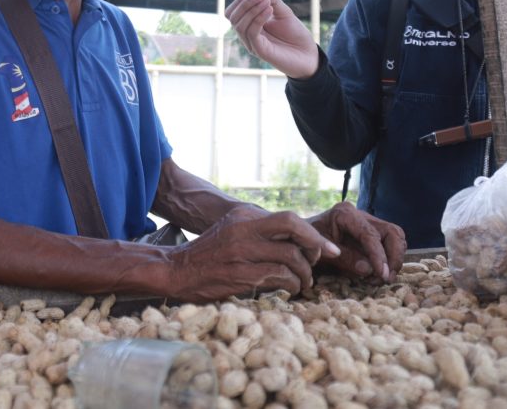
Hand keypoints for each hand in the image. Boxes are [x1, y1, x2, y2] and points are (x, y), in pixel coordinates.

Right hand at [167, 210, 340, 300]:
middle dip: (315, 247)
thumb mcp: (232, 230)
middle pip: (293, 229)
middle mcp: (244, 230)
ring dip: (304, 273)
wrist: (177, 270)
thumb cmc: (209, 254)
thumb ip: (259, 230)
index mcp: (243, 216)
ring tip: (303, 282)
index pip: (289, 219)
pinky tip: (290, 289)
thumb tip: (297, 239)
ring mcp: (242, 252)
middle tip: (318, 263)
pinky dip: (291, 284)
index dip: (313, 234)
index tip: (329, 249)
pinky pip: (280, 277)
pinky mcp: (240, 274)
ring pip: (291, 257)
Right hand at [224, 0, 318, 78]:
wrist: (307, 53)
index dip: (239, 0)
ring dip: (252, 10)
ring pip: (239, 25)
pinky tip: (269, 10)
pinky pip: (251, 33)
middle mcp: (247, 34)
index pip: (234, 12)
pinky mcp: (259, 50)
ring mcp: (252, 43)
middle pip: (232, 18)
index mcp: (250, 24)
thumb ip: (272, 0)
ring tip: (268, 3)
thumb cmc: (295, 34)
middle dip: (244, 3)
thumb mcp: (284, 12)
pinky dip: (258, 18)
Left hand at [308, 202, 405, 282]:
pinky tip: (379, 273)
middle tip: (386, 278)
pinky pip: (389, 242)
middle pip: (391, 232)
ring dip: (394, 259)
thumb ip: (345, 259)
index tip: (382, 275)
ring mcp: (366, 221)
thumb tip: (370, 269)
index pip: (370, 235)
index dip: (379, 256)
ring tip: (382, 278)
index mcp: (344, 214)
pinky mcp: (370, 231)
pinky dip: (389, 258)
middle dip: (393, 257)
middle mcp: (359, 214)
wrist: (298, 239)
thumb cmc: (306, 244)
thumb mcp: (321, 253)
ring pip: (395, 236)